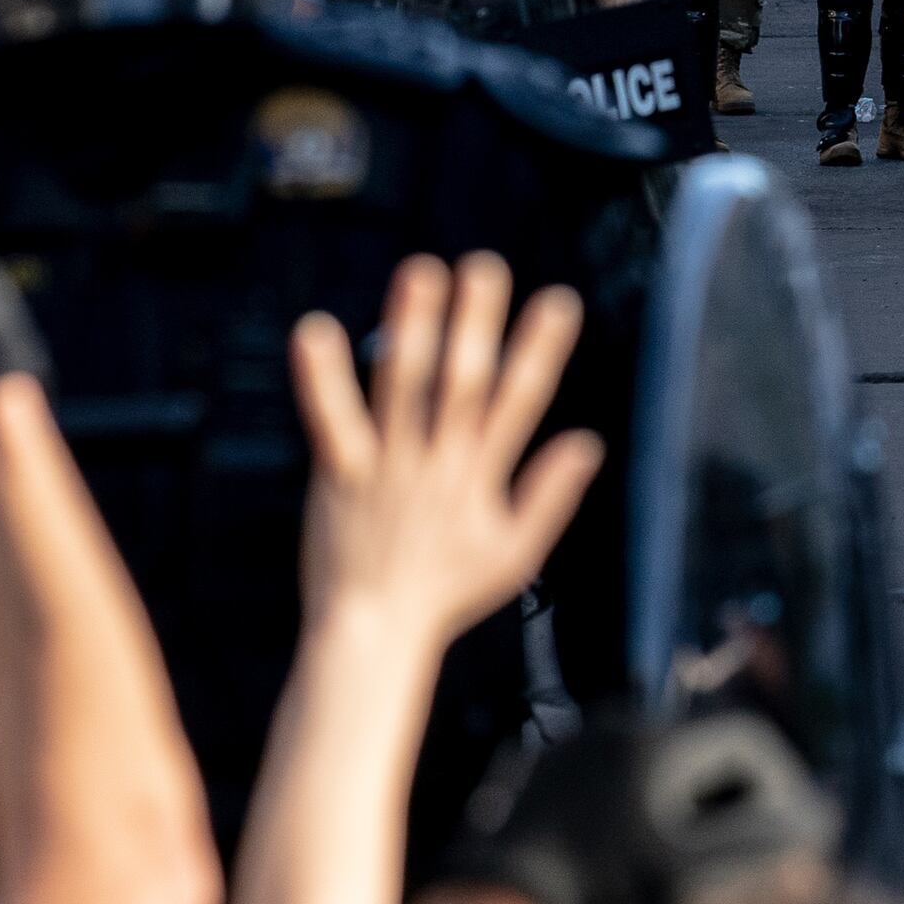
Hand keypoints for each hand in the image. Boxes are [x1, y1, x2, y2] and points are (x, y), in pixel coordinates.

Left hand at [287, 253, 603, 652]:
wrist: (372, 635)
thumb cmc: (445, 596)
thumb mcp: (516, 554)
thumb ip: (550, 495)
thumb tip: (588, 442)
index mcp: (482, 475)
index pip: (520, 400)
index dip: (540, 350)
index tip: (557, 302)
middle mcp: (439, 462)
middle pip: (463, 381)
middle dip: (477, 322)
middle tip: (484, 268)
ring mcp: (388, 466)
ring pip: (404, 386)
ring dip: (413, 326)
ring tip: (420, 272)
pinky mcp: (340, 476)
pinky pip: (331, 420)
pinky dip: (322, 377)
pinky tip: (315, 329)